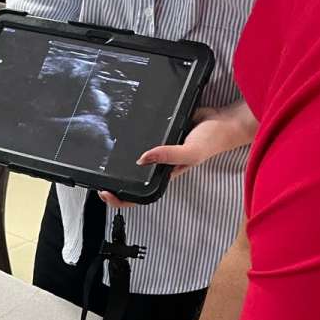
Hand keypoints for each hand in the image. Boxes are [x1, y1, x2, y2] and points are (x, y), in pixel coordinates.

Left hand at [97, 102, 258, 207]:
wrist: (224, 120)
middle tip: (96, 176)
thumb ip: (168, 156)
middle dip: (113, 182)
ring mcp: (158, 151)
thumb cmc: (211, 141)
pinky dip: (131, 139)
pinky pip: (142, 139)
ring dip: (119, 161)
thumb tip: (141, 158)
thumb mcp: (190, 152)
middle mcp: (159, 165)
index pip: (139, 196)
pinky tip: (119, 133)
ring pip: (134, 160)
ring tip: (101, 158)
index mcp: (164, 176)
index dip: (121, 199)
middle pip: (132, 179)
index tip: (105, 193)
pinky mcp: (159, 134)